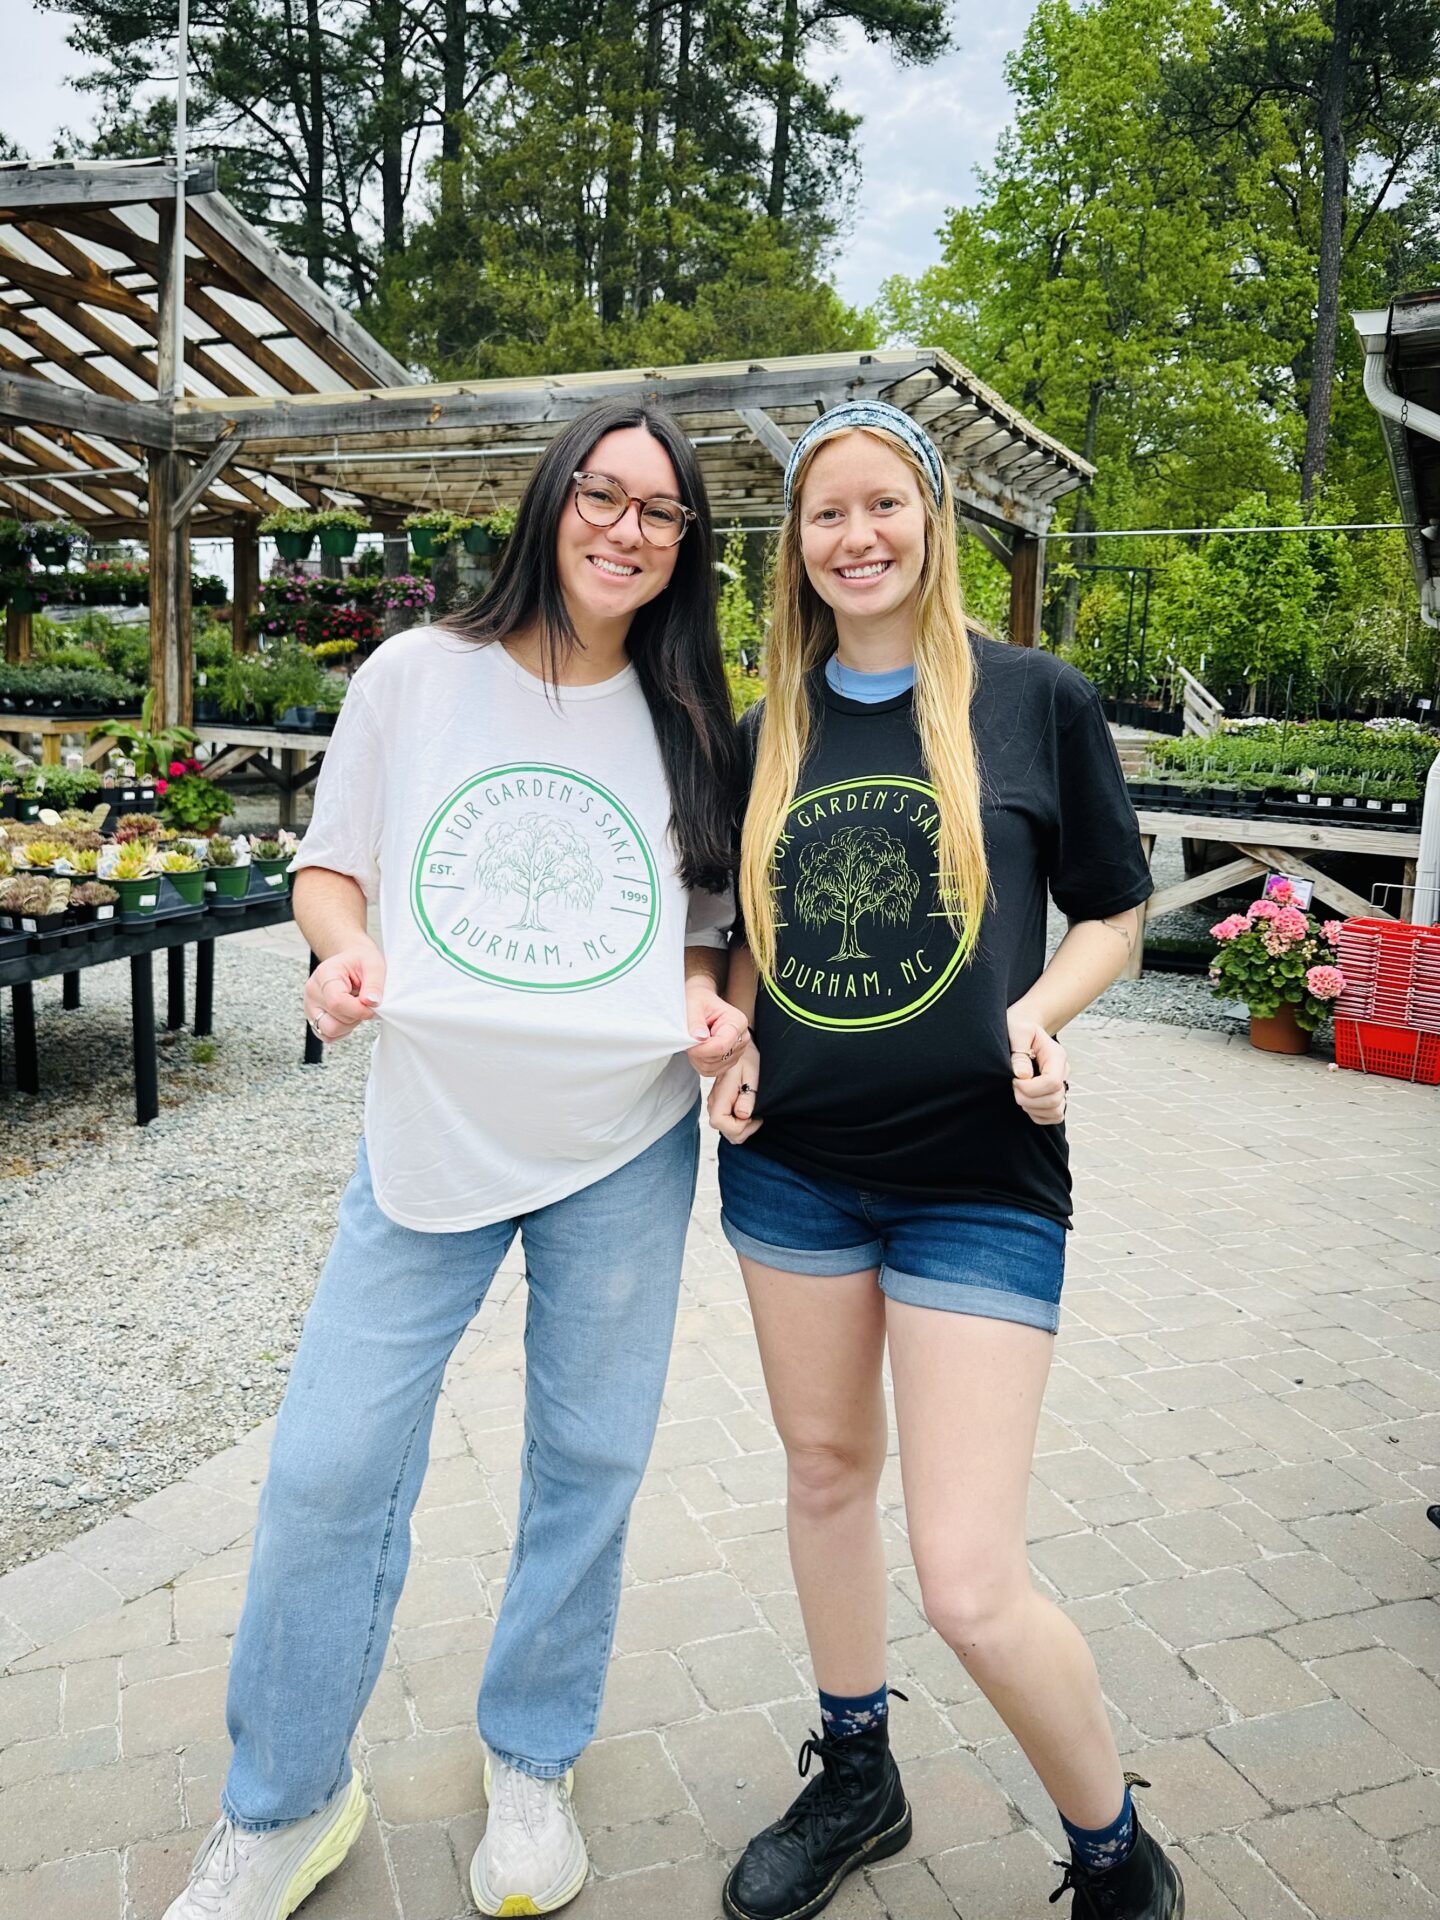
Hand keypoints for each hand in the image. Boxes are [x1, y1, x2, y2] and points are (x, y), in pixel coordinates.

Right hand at [307, 940, 385, 1044]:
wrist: (351, 961)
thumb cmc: (359, 961)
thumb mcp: (373, 965)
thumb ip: (374, 984)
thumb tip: (372, 1002)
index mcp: (325, 975)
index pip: (337, 1003)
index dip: (359, 1010)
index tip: (371, 1005)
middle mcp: (313, 992)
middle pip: (332, 1022)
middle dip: (354, 1018)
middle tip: (363, 1004)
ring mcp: (311, 1007)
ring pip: (328, 1032)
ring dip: (348, 1025)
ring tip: (355, 1008)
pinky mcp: (313, 1018)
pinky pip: (326, 1036)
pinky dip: (342, 1031)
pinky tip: (349, 1016)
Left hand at [685, 978, 749, 1074]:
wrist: (702, 1002)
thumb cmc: (700, 1000)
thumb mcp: (693, 1004)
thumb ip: (695, 1021)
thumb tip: (699, 1037)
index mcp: (737, 1022)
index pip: (722, 1046)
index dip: (701, 1049)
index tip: (688, 1043)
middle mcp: (742, 1039)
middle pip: (717, 1058)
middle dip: (698, 1053)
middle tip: (689, 1038)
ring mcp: (737, 1052)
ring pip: (712, 1068)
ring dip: (697, 1059)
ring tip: (694, 1042)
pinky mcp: (728, 1061)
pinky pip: (711, 1072)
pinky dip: (699, 1064)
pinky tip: (698, 1050)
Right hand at [708, 1044, 761, 1142]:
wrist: (738, 1049)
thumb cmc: (747, 1059)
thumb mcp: (751, 1074)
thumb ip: (747, 1096)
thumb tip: (742, 1115)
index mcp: (720, 1095)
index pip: (721, 1123)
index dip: (740, 1126)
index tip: (753, 1115)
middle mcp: (714, 1103)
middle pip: (726, 1132)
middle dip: (745, 1129)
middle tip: (756, 1113)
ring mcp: (715, 1106)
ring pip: (728, 1132)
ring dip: (744, 1127)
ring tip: (753, 1110)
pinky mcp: (720, 1107)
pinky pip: (729, 1125)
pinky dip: (741, 1124)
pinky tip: (748, 1110)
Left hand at [1007, 1005, 1067, 1126]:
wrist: (1022, 1028)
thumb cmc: (1018, 1027)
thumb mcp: (1017, 1031)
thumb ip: (1019, 1051)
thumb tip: (1022, 1076)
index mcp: (1056, 1056)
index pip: (1053, 1082)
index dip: (1031, 1088)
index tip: (1014, 1080)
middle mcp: (1062, 1072)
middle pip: (1054, 1100)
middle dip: (1028, 1099)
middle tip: (1013, 1086)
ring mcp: (1060, 1086)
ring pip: (1056, 1111)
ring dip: (1033, 1109)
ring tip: (1019, 1094)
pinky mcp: (1053, 1096)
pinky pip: (1054, 1117)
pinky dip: (1038, 1116)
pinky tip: (1026, 1102)